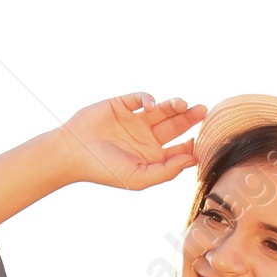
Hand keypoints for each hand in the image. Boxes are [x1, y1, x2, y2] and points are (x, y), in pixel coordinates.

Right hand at [53, 94, 205, 191]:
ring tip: (181, 104)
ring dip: (174, 105)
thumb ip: (166, 171)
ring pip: (163, 109)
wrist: (73, 153)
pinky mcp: (123, 104)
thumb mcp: (139, 177)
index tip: (200, 141)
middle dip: (190, 117)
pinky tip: (150, 105)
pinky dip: (149, 99)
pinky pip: (141, 98)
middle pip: (175, 125)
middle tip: (202, 110)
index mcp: (153, 156)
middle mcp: (147, 137)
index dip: (193, 144)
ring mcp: (136, 120)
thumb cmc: (105, 170)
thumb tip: (192, 160)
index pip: (180, 148)